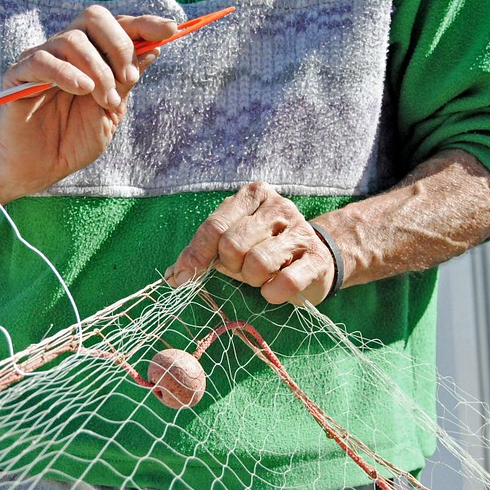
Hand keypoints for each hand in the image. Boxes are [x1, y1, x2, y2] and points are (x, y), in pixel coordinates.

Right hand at [0, 7, 176, 200]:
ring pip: (72, 40)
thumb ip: (126, 81)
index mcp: (91, 56)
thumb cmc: (74, 141)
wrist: (42, 168)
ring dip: (98, 71)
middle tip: (127, 78)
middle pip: (93, 18)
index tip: (170, 29)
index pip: (117, 26)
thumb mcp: (111, 111)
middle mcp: (66, 51)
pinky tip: (82, 90)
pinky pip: (42, 60)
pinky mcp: (18, 75)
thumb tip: (153, 48)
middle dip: (119, 45)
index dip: (143, 23)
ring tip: (105, 101)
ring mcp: (42, 59)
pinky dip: (67, 73)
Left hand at [165, 182, 335, 304]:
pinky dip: (273, 293)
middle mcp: (278, 207)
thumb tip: (172, 275)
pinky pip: (285, 283)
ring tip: (260, 276)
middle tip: (241, 269)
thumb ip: (201, 253)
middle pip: (233, 245)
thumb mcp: (232, 243)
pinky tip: (274, 289)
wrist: (317, 260)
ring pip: (258, 263)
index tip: (183, 276)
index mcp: (252, 196)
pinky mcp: (317, 260)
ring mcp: (301, 232)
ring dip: (252, 279)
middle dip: (231, 266)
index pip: (214, 226)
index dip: (196, 255)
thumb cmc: (263, 250)